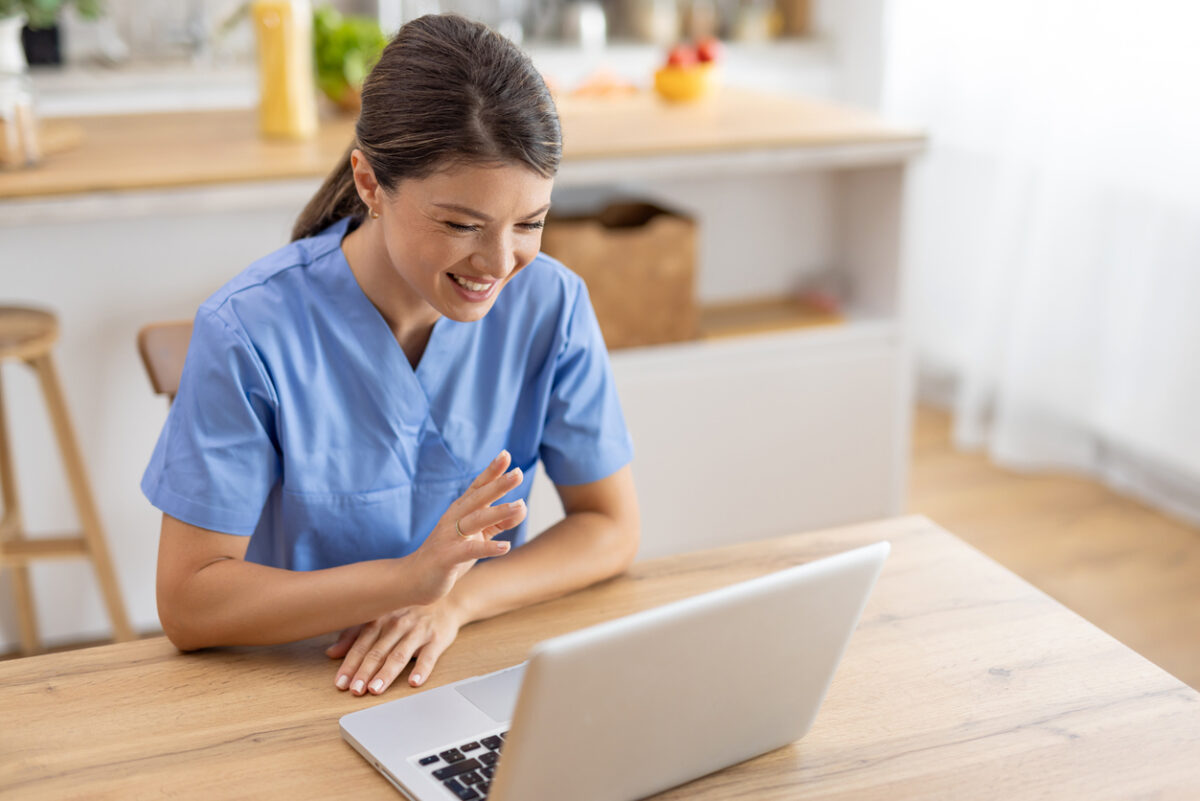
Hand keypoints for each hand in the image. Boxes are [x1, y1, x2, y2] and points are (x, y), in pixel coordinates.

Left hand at [328, 598, 464, 694]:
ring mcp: (418, 631)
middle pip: (378, 651)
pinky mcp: (437, 639)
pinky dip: (421, 669)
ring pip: (399, 654)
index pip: (361, 644)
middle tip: (355, 690)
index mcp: (380, 619)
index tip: (340, 683)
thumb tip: (331, 652)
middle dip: (365, 671)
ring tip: (376, 689)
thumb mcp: (379, 618)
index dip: (349, 663)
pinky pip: (429, 656)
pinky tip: (414, 682)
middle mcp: (397, 624)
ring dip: (387, 673)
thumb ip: (354, 634)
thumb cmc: (408, 612)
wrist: (446, 599)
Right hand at [405, 450, 526, 605]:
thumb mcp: (476, 536)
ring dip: (498, 513)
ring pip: (475, 521)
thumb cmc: (449, 554)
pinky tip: (505, 546)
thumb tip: (522, 506)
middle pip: (478, 498)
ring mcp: (449, 537)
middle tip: (518, 473)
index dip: (491, 472)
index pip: (477, 487)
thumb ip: (498, 522)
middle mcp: (453, 519)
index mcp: (460, 511)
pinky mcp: (447, 558)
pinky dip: (487, 547)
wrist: (413, 579)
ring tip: (520, 505)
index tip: (506, 455)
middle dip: (498, 485)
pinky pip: (469, 551)